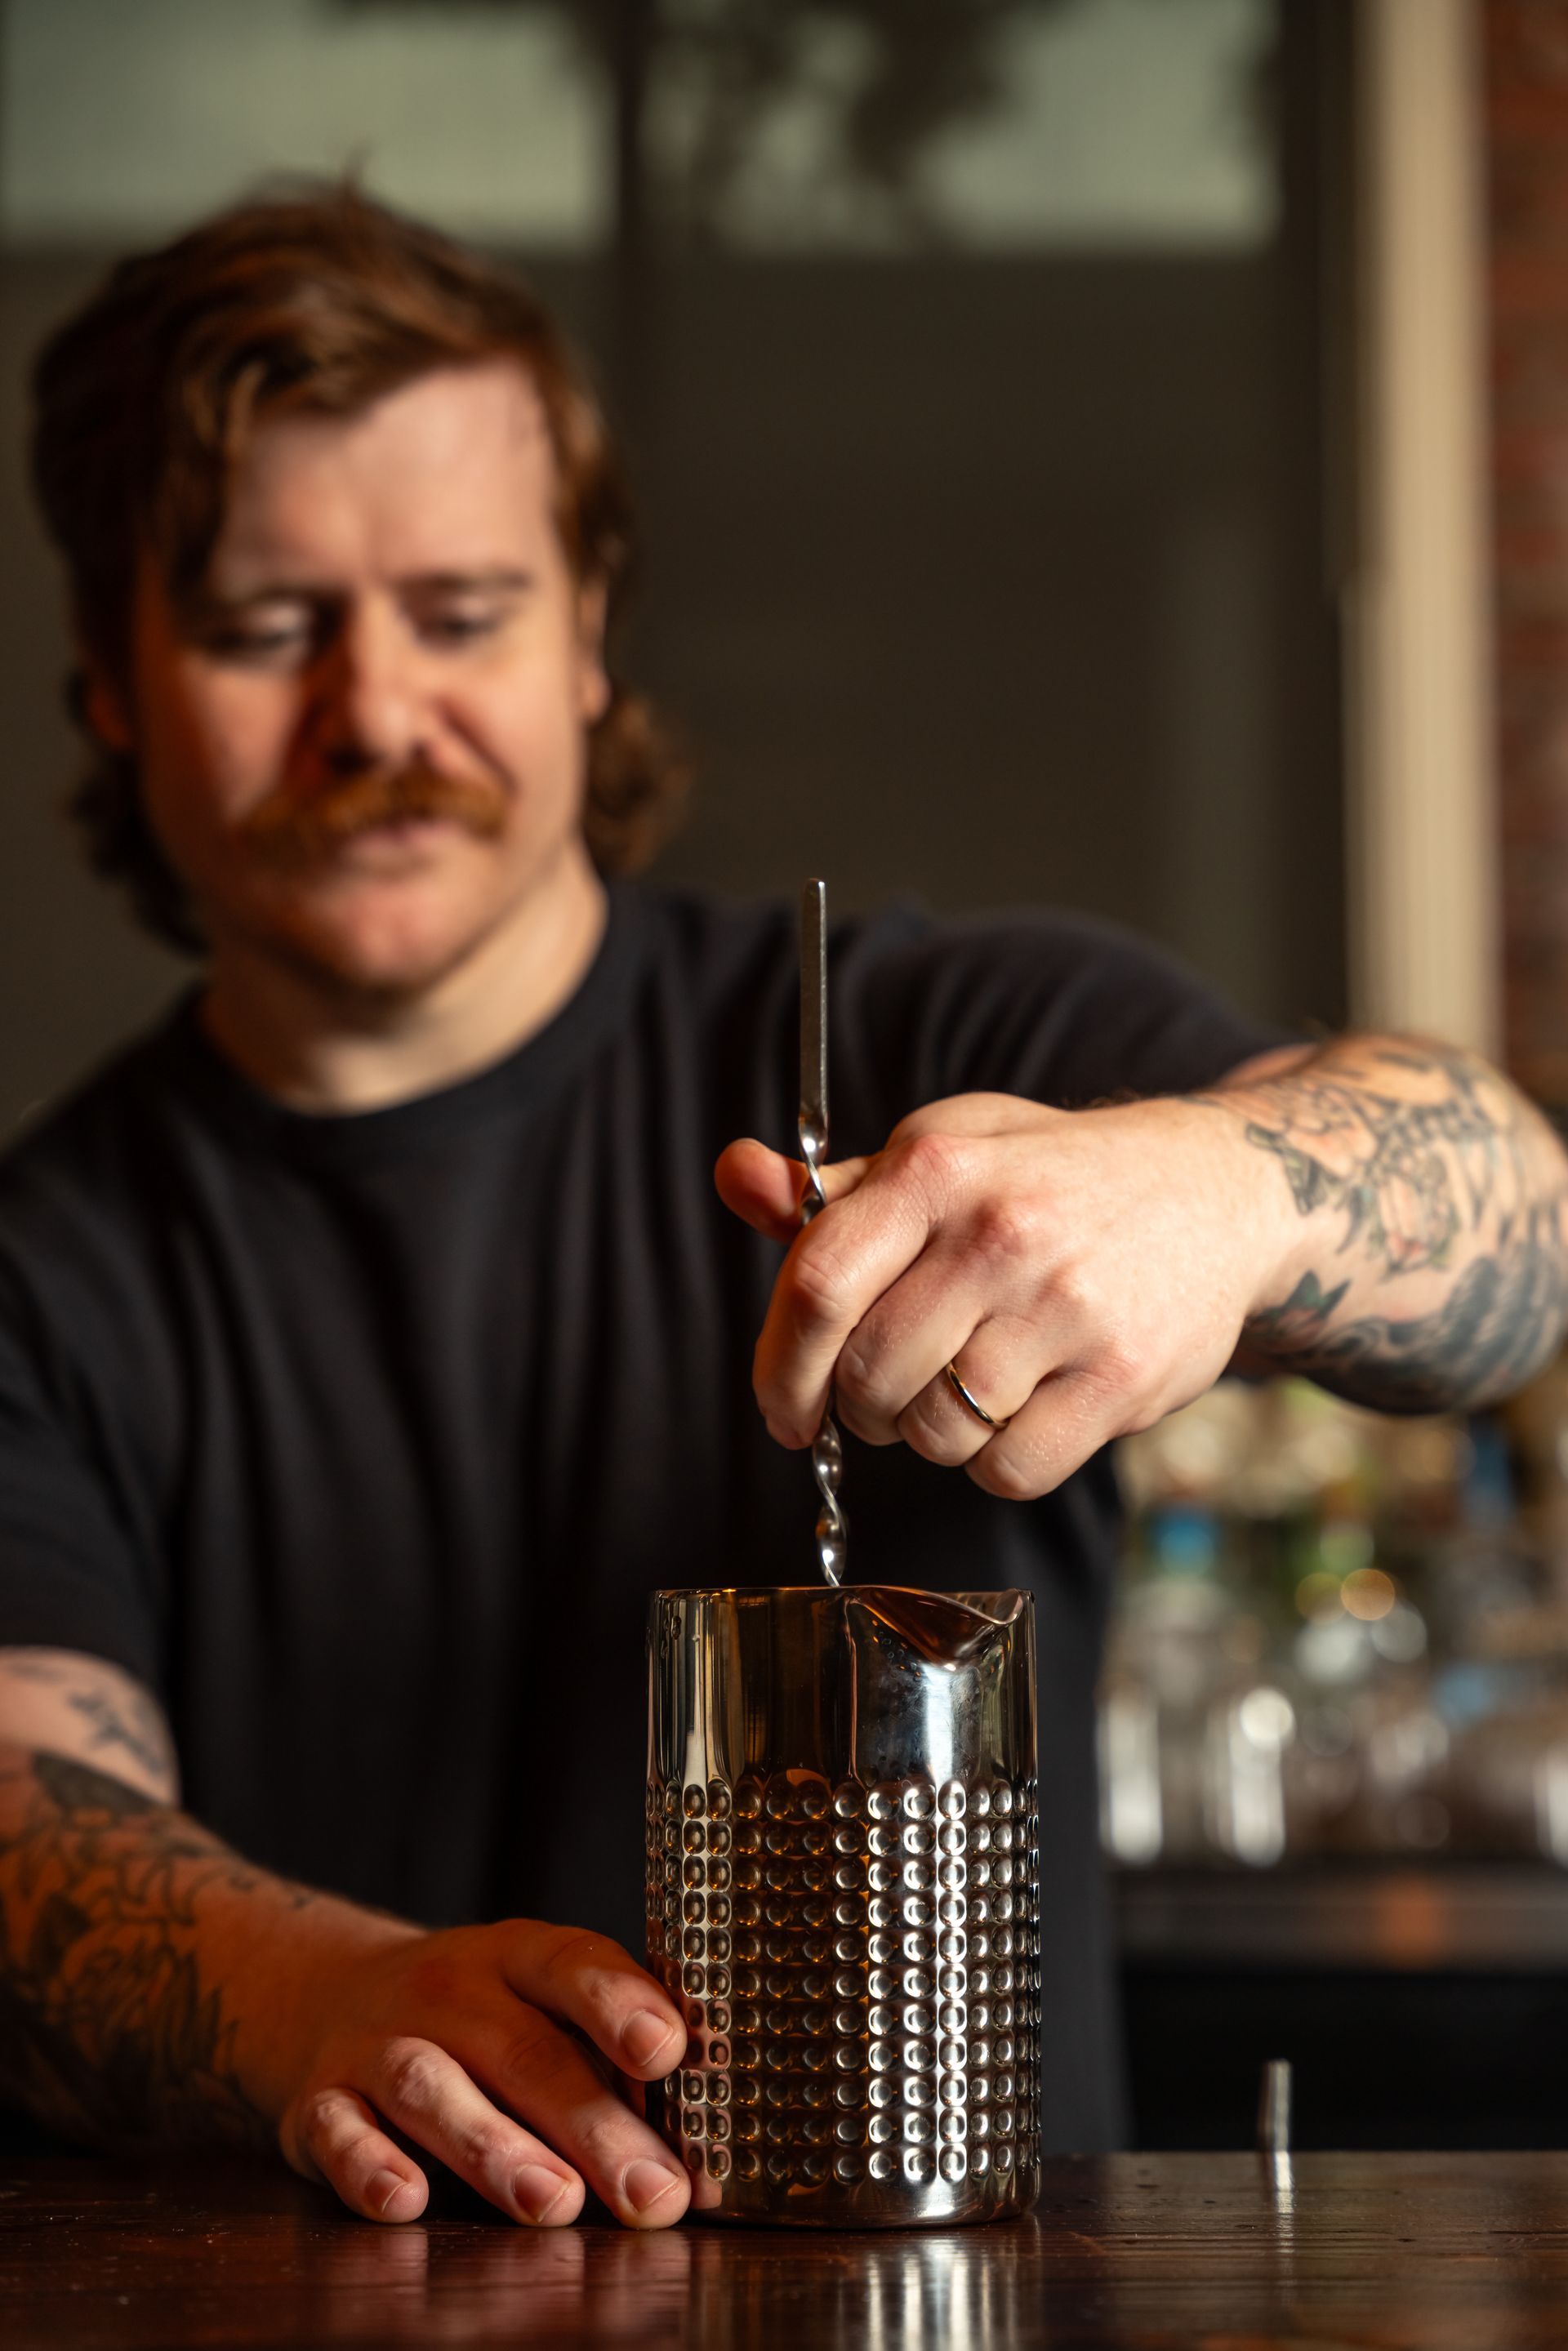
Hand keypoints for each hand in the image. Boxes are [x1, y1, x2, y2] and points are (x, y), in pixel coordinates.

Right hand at [274, 1918, 688, 2229]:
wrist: (333, 1995)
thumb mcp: (541, 2006)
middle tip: (649, 2191)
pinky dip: (368, 2165)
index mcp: (516, 1956)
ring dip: (494, 2147)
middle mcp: (447, 1991)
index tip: (668, 2050)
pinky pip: (338, 2130)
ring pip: (430, 2086)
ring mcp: (378, 2043)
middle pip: (521, 2050)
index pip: (572, 1963)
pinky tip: (408, 2200)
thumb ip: (611, 2059)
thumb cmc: (480, 2019)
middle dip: (592, 2125)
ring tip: (556, 2201)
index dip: (620, 2002)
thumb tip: (699, 2145)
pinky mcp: (321, 2103)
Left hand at [715, 1090, 1274, 1499]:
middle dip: (857, 1407)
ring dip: (930, 1433)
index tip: (783, 1407)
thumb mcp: (946, 1151)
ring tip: (963, 1390)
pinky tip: (1018, 1413)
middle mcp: (1001, 1234)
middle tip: (884, 1395)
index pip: (818, 1285)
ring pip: (935, 1431)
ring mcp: (1067, 1309)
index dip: (780, 1364)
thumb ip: (833, 1190)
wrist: (1219, 1191)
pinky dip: (997, 1462)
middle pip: (868, 1374)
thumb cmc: (1052, 1178)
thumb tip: (732, 1175)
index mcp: (940, 1169)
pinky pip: (1010, 1469)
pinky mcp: (1122, 1377)